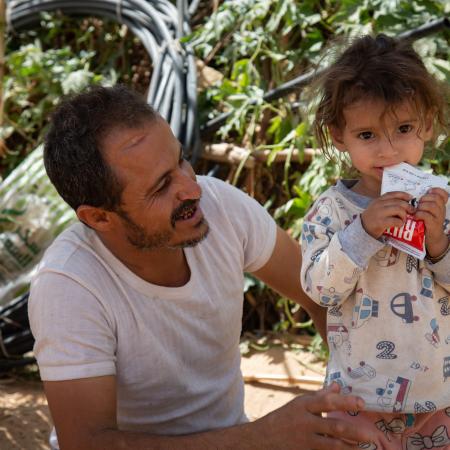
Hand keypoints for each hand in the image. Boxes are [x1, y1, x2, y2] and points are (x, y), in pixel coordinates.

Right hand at [256, 383, 375, 448]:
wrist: (263, 438)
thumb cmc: (285, 417)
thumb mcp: (299, 403)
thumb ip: (319, 396)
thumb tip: (338, 386)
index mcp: (303, 405)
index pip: (327, 401)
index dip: (345, 401)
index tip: (361, 402)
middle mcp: (304, 422)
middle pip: (333, 425)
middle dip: (354, 430)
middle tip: (371, 434)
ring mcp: (304, 440)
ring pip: (332, 444)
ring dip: (350, 446)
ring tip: (365, 446)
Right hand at [361, 191, 413, 238]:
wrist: (362, 230)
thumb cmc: (372, 219)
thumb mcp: (377, 208)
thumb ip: (387, 204)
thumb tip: (405, 202)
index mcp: (378, 200)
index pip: (393, 194)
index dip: (403, 195)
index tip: (410, 198)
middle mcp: (379, 205)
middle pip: (399, 202)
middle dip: (408, 207)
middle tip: (412, 212)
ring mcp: (379, 213)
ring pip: (399, 210)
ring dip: (404, 215)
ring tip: (403, 220)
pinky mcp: (381, 222)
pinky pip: (396, 221)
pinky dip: (400, 223)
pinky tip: (399, 225)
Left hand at [415, 187, 448, 257]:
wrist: (431, 239)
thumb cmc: (425, 223)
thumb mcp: (426, 212)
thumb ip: (423, 204)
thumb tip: (412, 196)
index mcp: (439, 205)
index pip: (443, 194)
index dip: (436, 191)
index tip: (428, 192)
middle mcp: (441, 210)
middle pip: (436, 198)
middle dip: (425, 198)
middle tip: (418, 204)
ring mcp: (438, 218)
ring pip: (432, 206)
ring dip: (421, 207)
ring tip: (416, 211)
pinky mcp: (434, 225)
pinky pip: (427, 216)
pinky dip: (419, 214)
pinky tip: (415, 217)